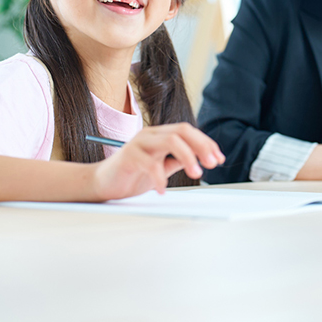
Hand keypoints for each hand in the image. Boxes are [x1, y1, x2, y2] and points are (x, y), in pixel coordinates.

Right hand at [91, 123, 224, 200]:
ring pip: (170, 141)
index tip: (219, 159)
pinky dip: (160, 177)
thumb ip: (177, 160)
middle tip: (212, 164)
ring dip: (187, 157)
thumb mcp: (161, 167)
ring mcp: (139, 143)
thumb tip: (202, 159)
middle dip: (201, 146)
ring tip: (196, 174)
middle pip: (182, 131)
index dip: (206, 143)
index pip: (188, 131)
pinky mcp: (128, 156)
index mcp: (160, 135)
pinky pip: (150, 163)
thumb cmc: (132, 175)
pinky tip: (162, 189)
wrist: (102, 183)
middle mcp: (151, 134)